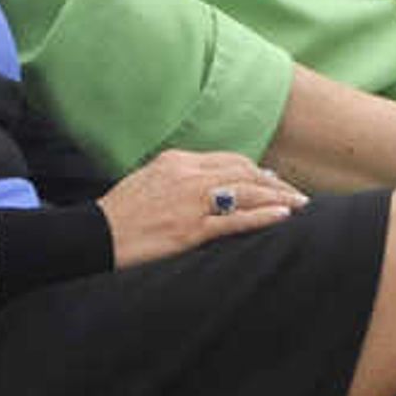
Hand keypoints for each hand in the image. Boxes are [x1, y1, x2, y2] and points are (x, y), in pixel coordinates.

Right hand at [97, 151, 303, 268]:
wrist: (95, 236)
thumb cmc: (119, 213)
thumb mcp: (147, 180)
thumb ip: (177, 177)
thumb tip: (206, 183)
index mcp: (177, 160)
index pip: (228, 160)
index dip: (255, 170)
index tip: (272, 181)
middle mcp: (188, 175)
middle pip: (244, 172)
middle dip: (274, 183)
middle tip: (297, 194)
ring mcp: (191, 202)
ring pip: (246, 192)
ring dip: (278, 197)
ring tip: (300, 204)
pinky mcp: (191, 229)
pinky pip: (235, 220)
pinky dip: (262, 217)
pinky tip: (282, 216)